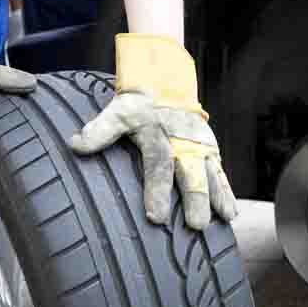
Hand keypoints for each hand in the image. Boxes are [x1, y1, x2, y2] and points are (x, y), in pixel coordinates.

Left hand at [70, 34, 237, 230]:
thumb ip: (100, 130)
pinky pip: (221, 173)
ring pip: (211, 175)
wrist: (166, 81)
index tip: (156, 217)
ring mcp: (200, 147)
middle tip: (196, 225)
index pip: (158, 166)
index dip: (157, 191)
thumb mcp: (118, 112)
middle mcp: (182, 143)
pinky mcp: (211, 151)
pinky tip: (231, 213)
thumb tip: (76, 144)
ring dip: (217, 198)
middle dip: (195, 200)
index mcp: (158, 136)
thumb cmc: (139, 105)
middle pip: (191, 174)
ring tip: (224, 219)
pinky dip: (227, 192)